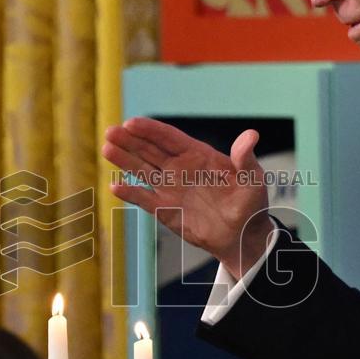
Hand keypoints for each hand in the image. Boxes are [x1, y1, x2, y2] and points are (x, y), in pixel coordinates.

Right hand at [103, 117, 274, 279]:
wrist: (242, 235)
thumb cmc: (250, 203)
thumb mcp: (252, 178)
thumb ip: (245, 157)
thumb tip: (251, 136)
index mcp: (197, 154)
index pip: (169, 137)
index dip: (150, 130)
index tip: (132, 123)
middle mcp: (179, 168)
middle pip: (149, 150)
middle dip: (130, 140)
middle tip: (110, 131)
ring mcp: (170, 188)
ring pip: (142, 170)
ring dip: (124, 160)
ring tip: (106, 148)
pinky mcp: (164, 209)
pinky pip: (144, 199)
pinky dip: (130, 193)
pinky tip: (115, 187)